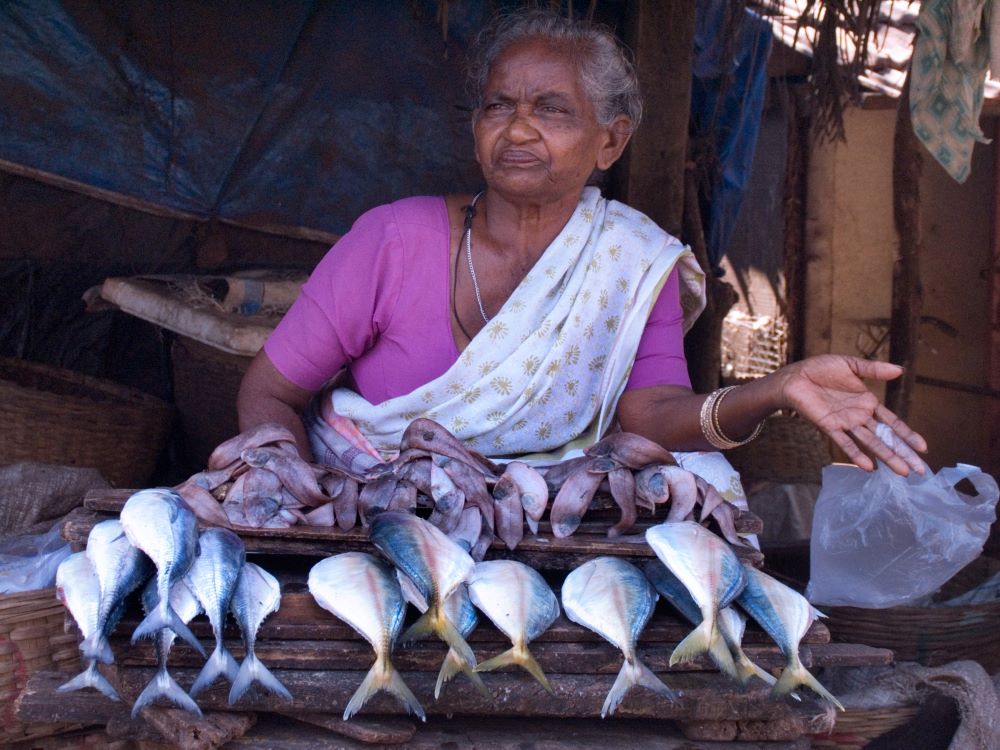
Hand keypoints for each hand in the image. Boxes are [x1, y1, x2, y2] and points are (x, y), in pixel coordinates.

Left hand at [776, 355, 927, 475]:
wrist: (795, 376)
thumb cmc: (820, 369)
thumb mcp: (850, 365)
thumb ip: (873, 369)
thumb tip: (900, 370)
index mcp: (867, 403)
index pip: (892, 422)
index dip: (907, 434)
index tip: (923, 448)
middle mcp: (859, 416)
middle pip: (886, 438)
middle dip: (904, 453)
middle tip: (920, 470)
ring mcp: (845, 423)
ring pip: (870, 443)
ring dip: (886, 457)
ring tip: (902, 471)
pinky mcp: (829, 426)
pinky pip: (844, 442)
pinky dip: (856, 454)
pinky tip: (869, 466)